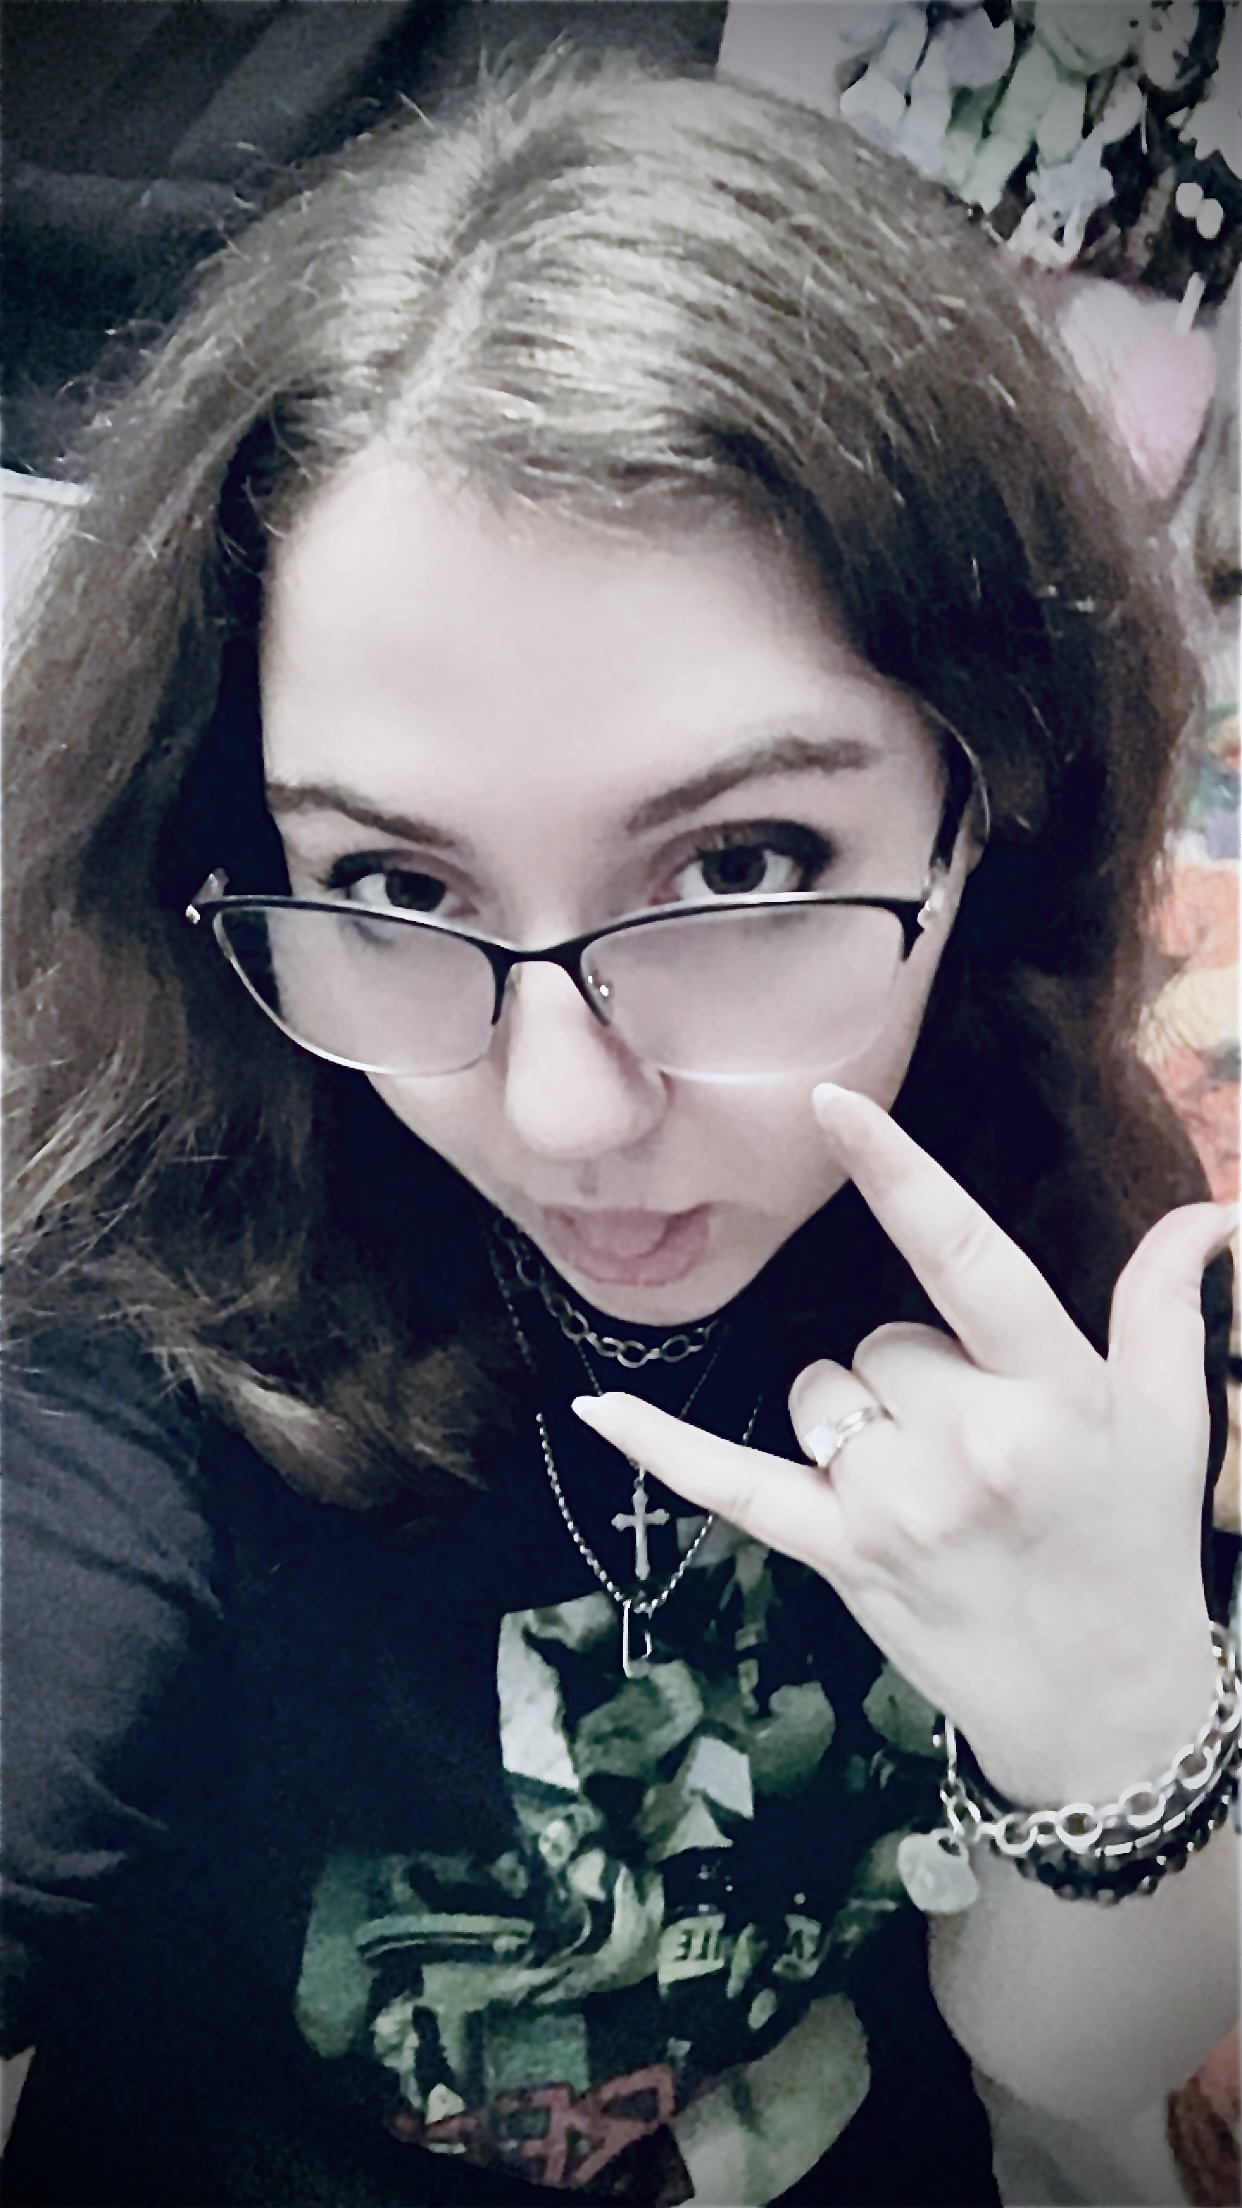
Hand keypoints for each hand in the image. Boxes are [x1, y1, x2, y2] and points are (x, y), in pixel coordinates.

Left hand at [574, 1084, 1234, 1808]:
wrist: (1106, 1710)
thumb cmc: (1136, 1547)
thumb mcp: (1173, 1423)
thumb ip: (1165, 1306)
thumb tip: (1207, 1210)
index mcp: (1054, 1393)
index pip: (964, 1254)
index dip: (896, 1170)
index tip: (830, 1102)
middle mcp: (967, 1443)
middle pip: (882, 1337)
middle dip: (919, 1372)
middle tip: (980, 1446)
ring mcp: (893, 1507)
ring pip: (819, 1390)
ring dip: (858, 1418)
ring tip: (928, 1482)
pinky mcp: (837, 1556)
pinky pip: (731, 1486)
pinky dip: (662, 1448)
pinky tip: (594, 1407)